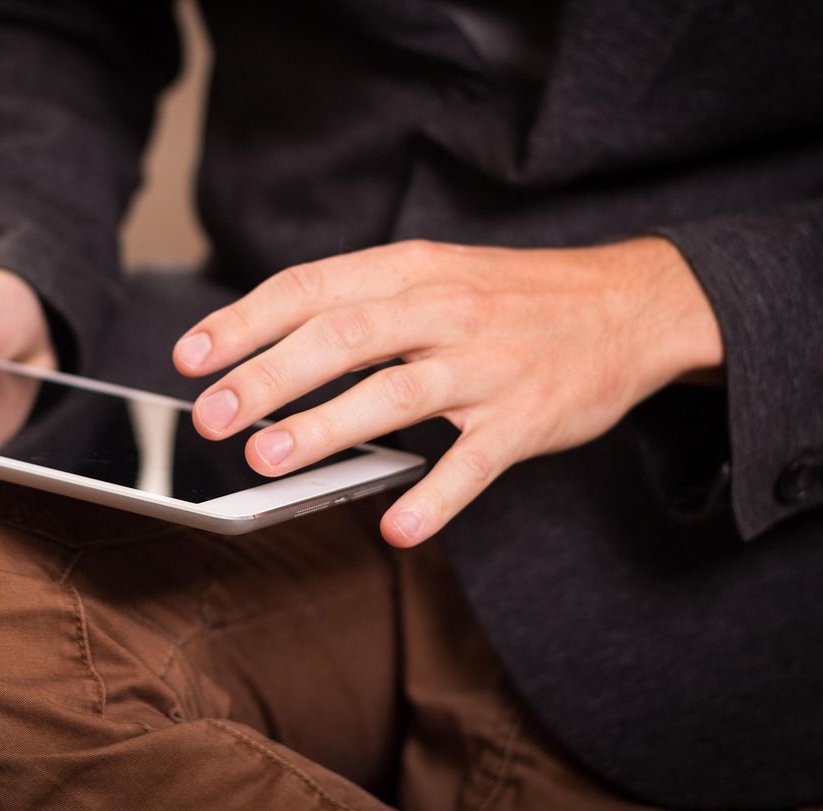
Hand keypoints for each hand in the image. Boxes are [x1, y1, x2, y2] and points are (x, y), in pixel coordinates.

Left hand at [172, 238, 722, 547]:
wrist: (631, 305)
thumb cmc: (511, 298)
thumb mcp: (435, 274)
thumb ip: (361, 305)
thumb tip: (270, 349)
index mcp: (411, 271)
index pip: (309, 289)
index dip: (243, 323)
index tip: (191, 357)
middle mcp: (444, 311)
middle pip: (339, 339)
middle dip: (266, 379)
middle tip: (212, 418)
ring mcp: (487, 366)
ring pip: (395, 395)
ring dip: (325, 430)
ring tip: (267, 462)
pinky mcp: (527, 418)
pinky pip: (475, 463)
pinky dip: (436, 498)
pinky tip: (398, 528)